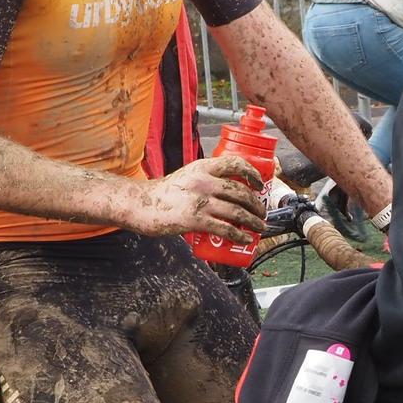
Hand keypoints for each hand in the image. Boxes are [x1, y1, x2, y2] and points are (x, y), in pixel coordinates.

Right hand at [129, 155, 265, 240]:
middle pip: (241, 191)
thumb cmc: (164, 193)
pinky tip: (246, 239)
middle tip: (262, 212)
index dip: (253, 173)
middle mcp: (204, 181)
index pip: (235, 163)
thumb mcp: (188, 176)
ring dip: (253, 221)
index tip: (260, 184)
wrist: (141, 205)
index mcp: (202, 167)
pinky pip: (225, 228)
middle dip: (257, 204)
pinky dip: (239, 235)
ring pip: (237, 211)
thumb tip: (229, 190)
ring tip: (260, 227)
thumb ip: (206, 179)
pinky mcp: (196, 220)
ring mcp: (200, 201)